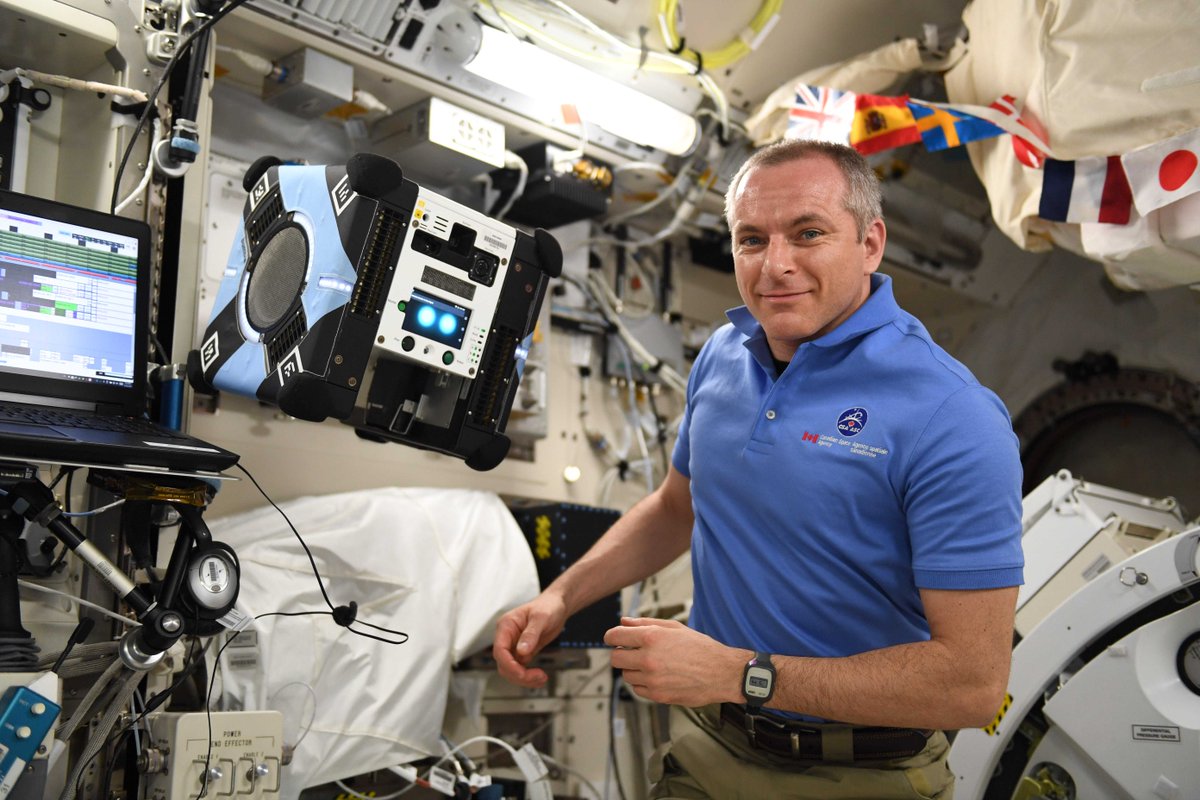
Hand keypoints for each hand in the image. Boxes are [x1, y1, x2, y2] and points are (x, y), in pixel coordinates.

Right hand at [493, 592, 567, 687]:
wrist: (558, 606)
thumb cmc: (548, 606)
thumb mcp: (541, 617)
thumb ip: (531, 634)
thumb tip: (521, 651)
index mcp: (506, 626)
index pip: (500, 650)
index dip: (509, 665)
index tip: (522, 673)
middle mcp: (507, 637)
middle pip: (504, 663)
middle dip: (519, 674)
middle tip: (538, 677)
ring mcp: (514, 646)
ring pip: (511, 669)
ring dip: (524, 678)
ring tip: (541, 678)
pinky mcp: (523, 652)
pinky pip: (521, 669)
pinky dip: (529, 676)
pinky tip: (540, 677)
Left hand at [604, 617, 745, 705]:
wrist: (721, 673)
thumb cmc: (700, 647)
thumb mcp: (674, 628)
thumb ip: (645, 623)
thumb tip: (623, 622)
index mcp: (651, 638)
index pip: (615, 637)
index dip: (611, 637)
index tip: (614, 639)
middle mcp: (649, 659)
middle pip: (615, 659)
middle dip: (621, 654)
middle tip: (632, 652)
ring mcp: (652, 680)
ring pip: (626, 675)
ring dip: (633, 669)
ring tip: (650, 664)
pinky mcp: (658, 696)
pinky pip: (638, 689)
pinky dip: (642, 683)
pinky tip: (657, 676)